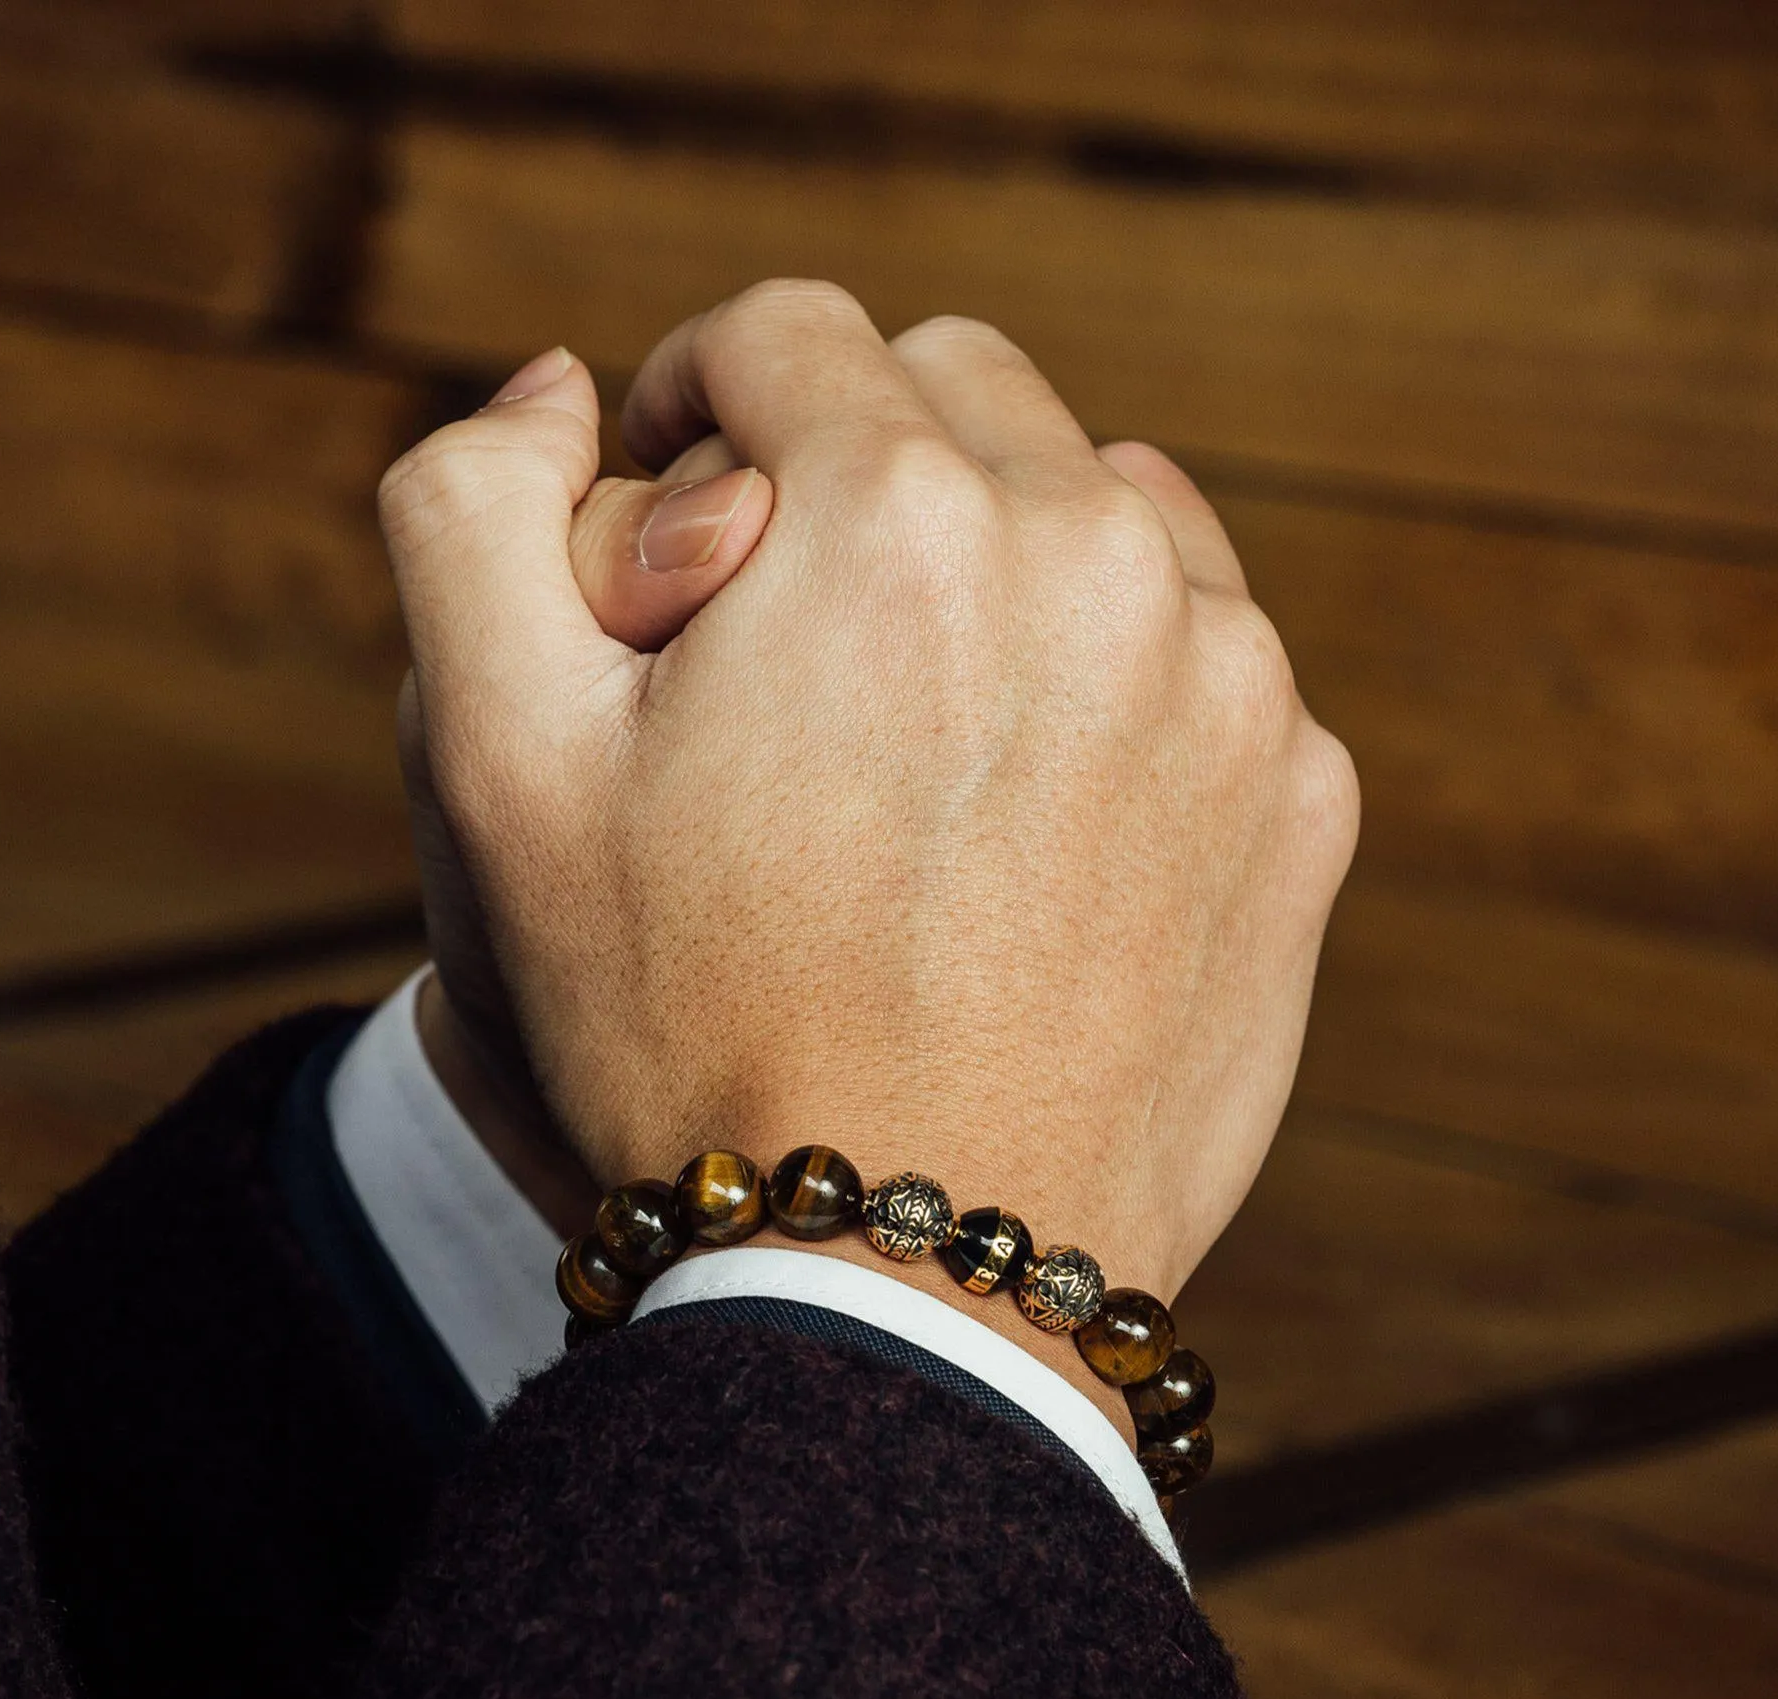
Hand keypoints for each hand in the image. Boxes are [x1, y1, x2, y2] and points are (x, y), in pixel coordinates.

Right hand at [377, 283, 1354, 1368]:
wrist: (905, 1284)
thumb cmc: (685, 1033)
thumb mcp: (495, 774)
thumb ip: (473, 515)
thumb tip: (571, 385)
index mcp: (895, 515)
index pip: (786, 334)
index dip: (695, 404)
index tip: (675, 525)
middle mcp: (1099, 554)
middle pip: (958, 391)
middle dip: (853, 470)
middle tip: (784, 643)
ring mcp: (1233, 682)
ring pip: (1104, 507)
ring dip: (1001, 562)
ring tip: (916, 732)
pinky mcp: (1304, 800)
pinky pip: (1208, 658)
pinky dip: (1122, 687)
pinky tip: (1033, 824)